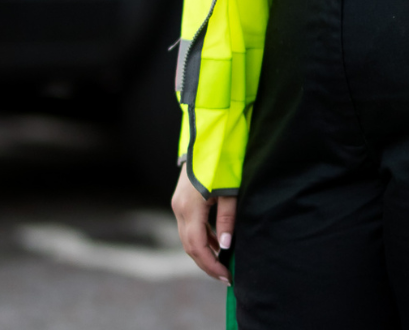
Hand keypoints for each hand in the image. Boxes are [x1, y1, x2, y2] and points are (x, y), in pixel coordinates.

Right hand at [172, 166, 235, 283]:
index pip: (197, 247)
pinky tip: (217, 242)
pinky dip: (202, 236)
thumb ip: (227, 219)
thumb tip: (225, 247)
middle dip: (207, 263)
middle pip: (190, 245)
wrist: (209, 133)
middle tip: (225, 275)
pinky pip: (190, 225)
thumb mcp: (230, 190)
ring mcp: (178, 203)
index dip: (211, 265)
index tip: (227, 276)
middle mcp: (179, 208)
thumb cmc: (223, 159)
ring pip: (188, 236)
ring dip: (204, 251)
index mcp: (189, 208)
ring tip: (223, 262)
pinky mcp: (182, 198)